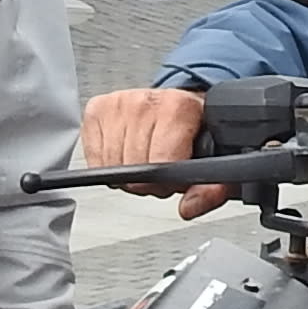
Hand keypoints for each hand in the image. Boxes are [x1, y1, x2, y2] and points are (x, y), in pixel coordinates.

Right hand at [81, 84, 230, 218]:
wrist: (181, 105)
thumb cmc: (195, 130)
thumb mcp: (214, 159)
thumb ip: (212, 189)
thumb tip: (189, 207)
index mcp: (178, 108)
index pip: (160, 165)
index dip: (167, 182)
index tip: (175, 175)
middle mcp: (145, 101)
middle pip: (134, 169)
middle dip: (148, 180)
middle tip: (161, 168)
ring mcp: (118, 103)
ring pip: (111, 165)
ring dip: (127, 173)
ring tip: (145, 159)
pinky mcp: (96, 109)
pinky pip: (94, 158)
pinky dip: (108, 164)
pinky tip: (125, 153)